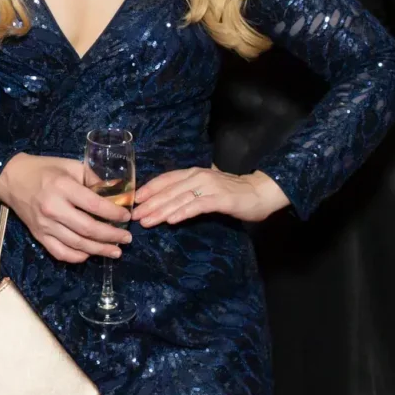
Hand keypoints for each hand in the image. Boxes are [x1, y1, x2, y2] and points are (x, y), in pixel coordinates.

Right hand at [0, 153, 131, 263]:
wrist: (11, 178)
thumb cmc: (44, 169)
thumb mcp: (70, 165)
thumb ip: (92, 178)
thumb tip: (116, 192)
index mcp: (63, 187)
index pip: (94, 205)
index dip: (114, 213)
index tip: (127, 217)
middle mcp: (53, 208)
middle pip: (88, 229)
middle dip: (111, 236)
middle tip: (126, 239)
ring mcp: (44, 225)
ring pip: (77, 244)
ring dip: (99, 250)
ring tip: (116, 251)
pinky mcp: (38, 236)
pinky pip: (60, 252)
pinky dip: (78, 257)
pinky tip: (90, 254)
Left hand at [132, 167, 289, 227]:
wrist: (260, 192)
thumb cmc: (231, 194)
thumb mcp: (205, 189)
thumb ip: (188, 193)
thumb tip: (164, 204)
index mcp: (193, 172)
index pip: (166, 179)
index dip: (149, 189)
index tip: (134, 200)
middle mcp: (199, 176)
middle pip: (169, 190)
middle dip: (150, 203)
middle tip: (134, 216)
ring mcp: (210, 186)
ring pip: (180, 198)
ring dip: (161, 210)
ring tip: (147, 221)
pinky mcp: (220, 199)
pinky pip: (198, 206)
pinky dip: (183, 212)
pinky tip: (171, 221)